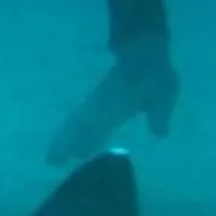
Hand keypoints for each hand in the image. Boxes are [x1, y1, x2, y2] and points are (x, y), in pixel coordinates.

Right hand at [47, 38, 180, 164]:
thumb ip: (159, 114)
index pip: (99, 126)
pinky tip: (66, 137)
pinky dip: (70, 128)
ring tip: (53, 155)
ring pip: (76, 121)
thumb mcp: (164, 94)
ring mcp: (96, 101)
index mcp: (117, 105)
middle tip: (51, 161)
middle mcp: (102, 105)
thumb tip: (160, 134)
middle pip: (80, 126)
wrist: (143, 53)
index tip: (75, 157)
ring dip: (64, 137)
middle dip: (66, 142)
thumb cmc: (154, 75)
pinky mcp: (96, 100)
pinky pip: (79, 116)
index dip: (87, 141)